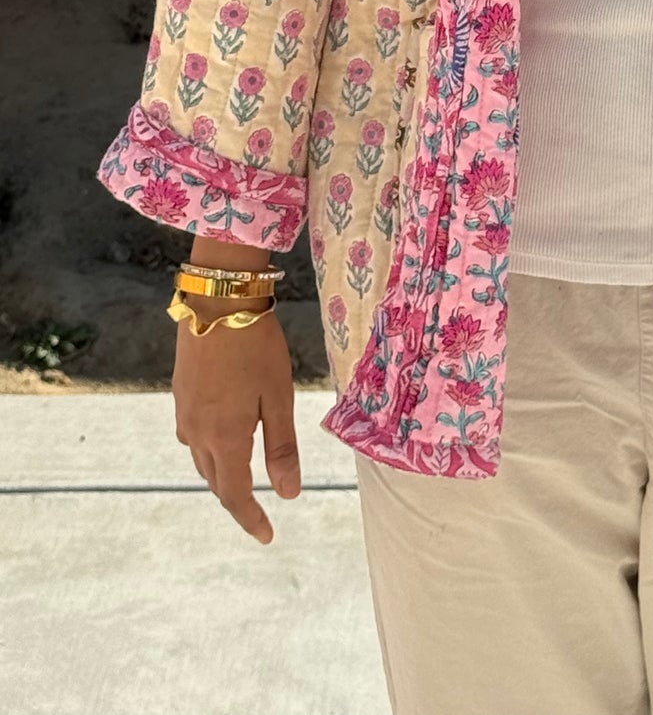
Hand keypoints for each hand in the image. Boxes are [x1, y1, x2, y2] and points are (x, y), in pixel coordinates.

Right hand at [173, 299, 300, 543]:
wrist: (217, 301)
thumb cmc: (256, 347)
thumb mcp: (279, 397)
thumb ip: (281, 447)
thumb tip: (289, 494)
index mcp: (224, 438)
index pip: (235, 494)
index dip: (251, 518)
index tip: (267, 535)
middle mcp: (197, 433)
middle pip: (215, 480)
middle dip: (236, 498)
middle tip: (259, 511)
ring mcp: (184, 413)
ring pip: (201, 459)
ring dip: (221, 474)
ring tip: (244, 479)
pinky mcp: (180, 394)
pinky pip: (193, 436)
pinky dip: (210, 450)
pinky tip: (224, 438)